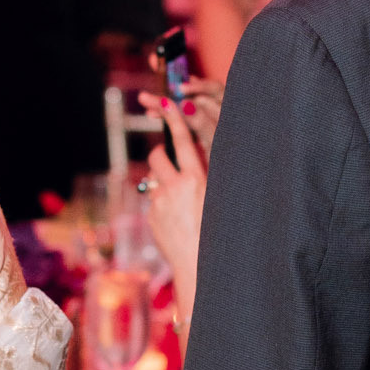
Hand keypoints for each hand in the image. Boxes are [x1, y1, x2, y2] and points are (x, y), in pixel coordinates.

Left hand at [143, 100, 209, 336]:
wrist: (199, 268)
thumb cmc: (217, 234)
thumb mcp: (219, 199)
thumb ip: (206, 176)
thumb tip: (193, 160)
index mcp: (198, 180)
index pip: (183, 141)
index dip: (174, 118)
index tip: (166, 101)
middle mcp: (176, 187)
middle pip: (158, 155)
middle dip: (161, 154)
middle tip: (170, 162)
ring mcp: (159, 202)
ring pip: (153, 178)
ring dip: (161, 181)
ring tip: (176, 198)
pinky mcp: (151, 216)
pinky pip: (153, 200)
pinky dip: (161, 204)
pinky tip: (175, 220)